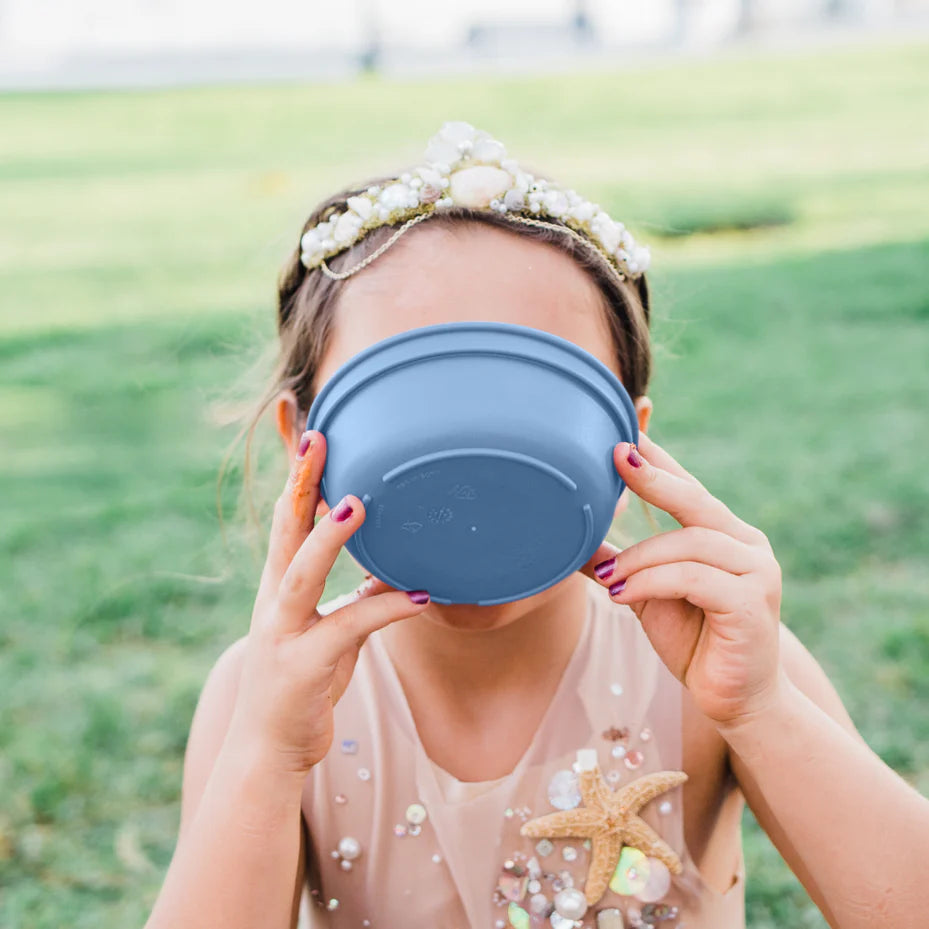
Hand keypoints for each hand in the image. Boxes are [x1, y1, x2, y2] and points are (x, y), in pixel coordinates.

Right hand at [226, 430, 430, 775]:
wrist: (266, 751)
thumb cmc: (301, 683)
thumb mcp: (328, 631)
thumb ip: (354, 597)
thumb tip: (391, 570)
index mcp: (280, 584)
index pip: (286, 516)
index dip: (294, 474)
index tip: (305, 426)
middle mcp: (274, 600)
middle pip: (284, 529)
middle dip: (299, 482)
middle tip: (319, 436)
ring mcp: (282, 633)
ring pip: (302, 573)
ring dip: (329, 536)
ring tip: (359, 502)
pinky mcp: (301, 667)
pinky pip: (348, 630)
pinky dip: (385, 610)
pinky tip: (421, 596)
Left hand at [579, 431, 784, 727]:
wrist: (737, 701)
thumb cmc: (696, 642)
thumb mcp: (647, 596)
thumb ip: (620, 565)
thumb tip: (572, 543)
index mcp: (724, 535)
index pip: (687, 488)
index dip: (658, 460)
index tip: (625, 432)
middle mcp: (745, 544)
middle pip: (695, 499)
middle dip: (654, 476)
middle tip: (615, 456)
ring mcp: (756, 570)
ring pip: (688, 543)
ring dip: (639, 558)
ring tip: (607, 579)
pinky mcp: (752, 602)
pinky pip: (694, 578)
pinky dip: (653, 582)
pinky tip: (623, 595)